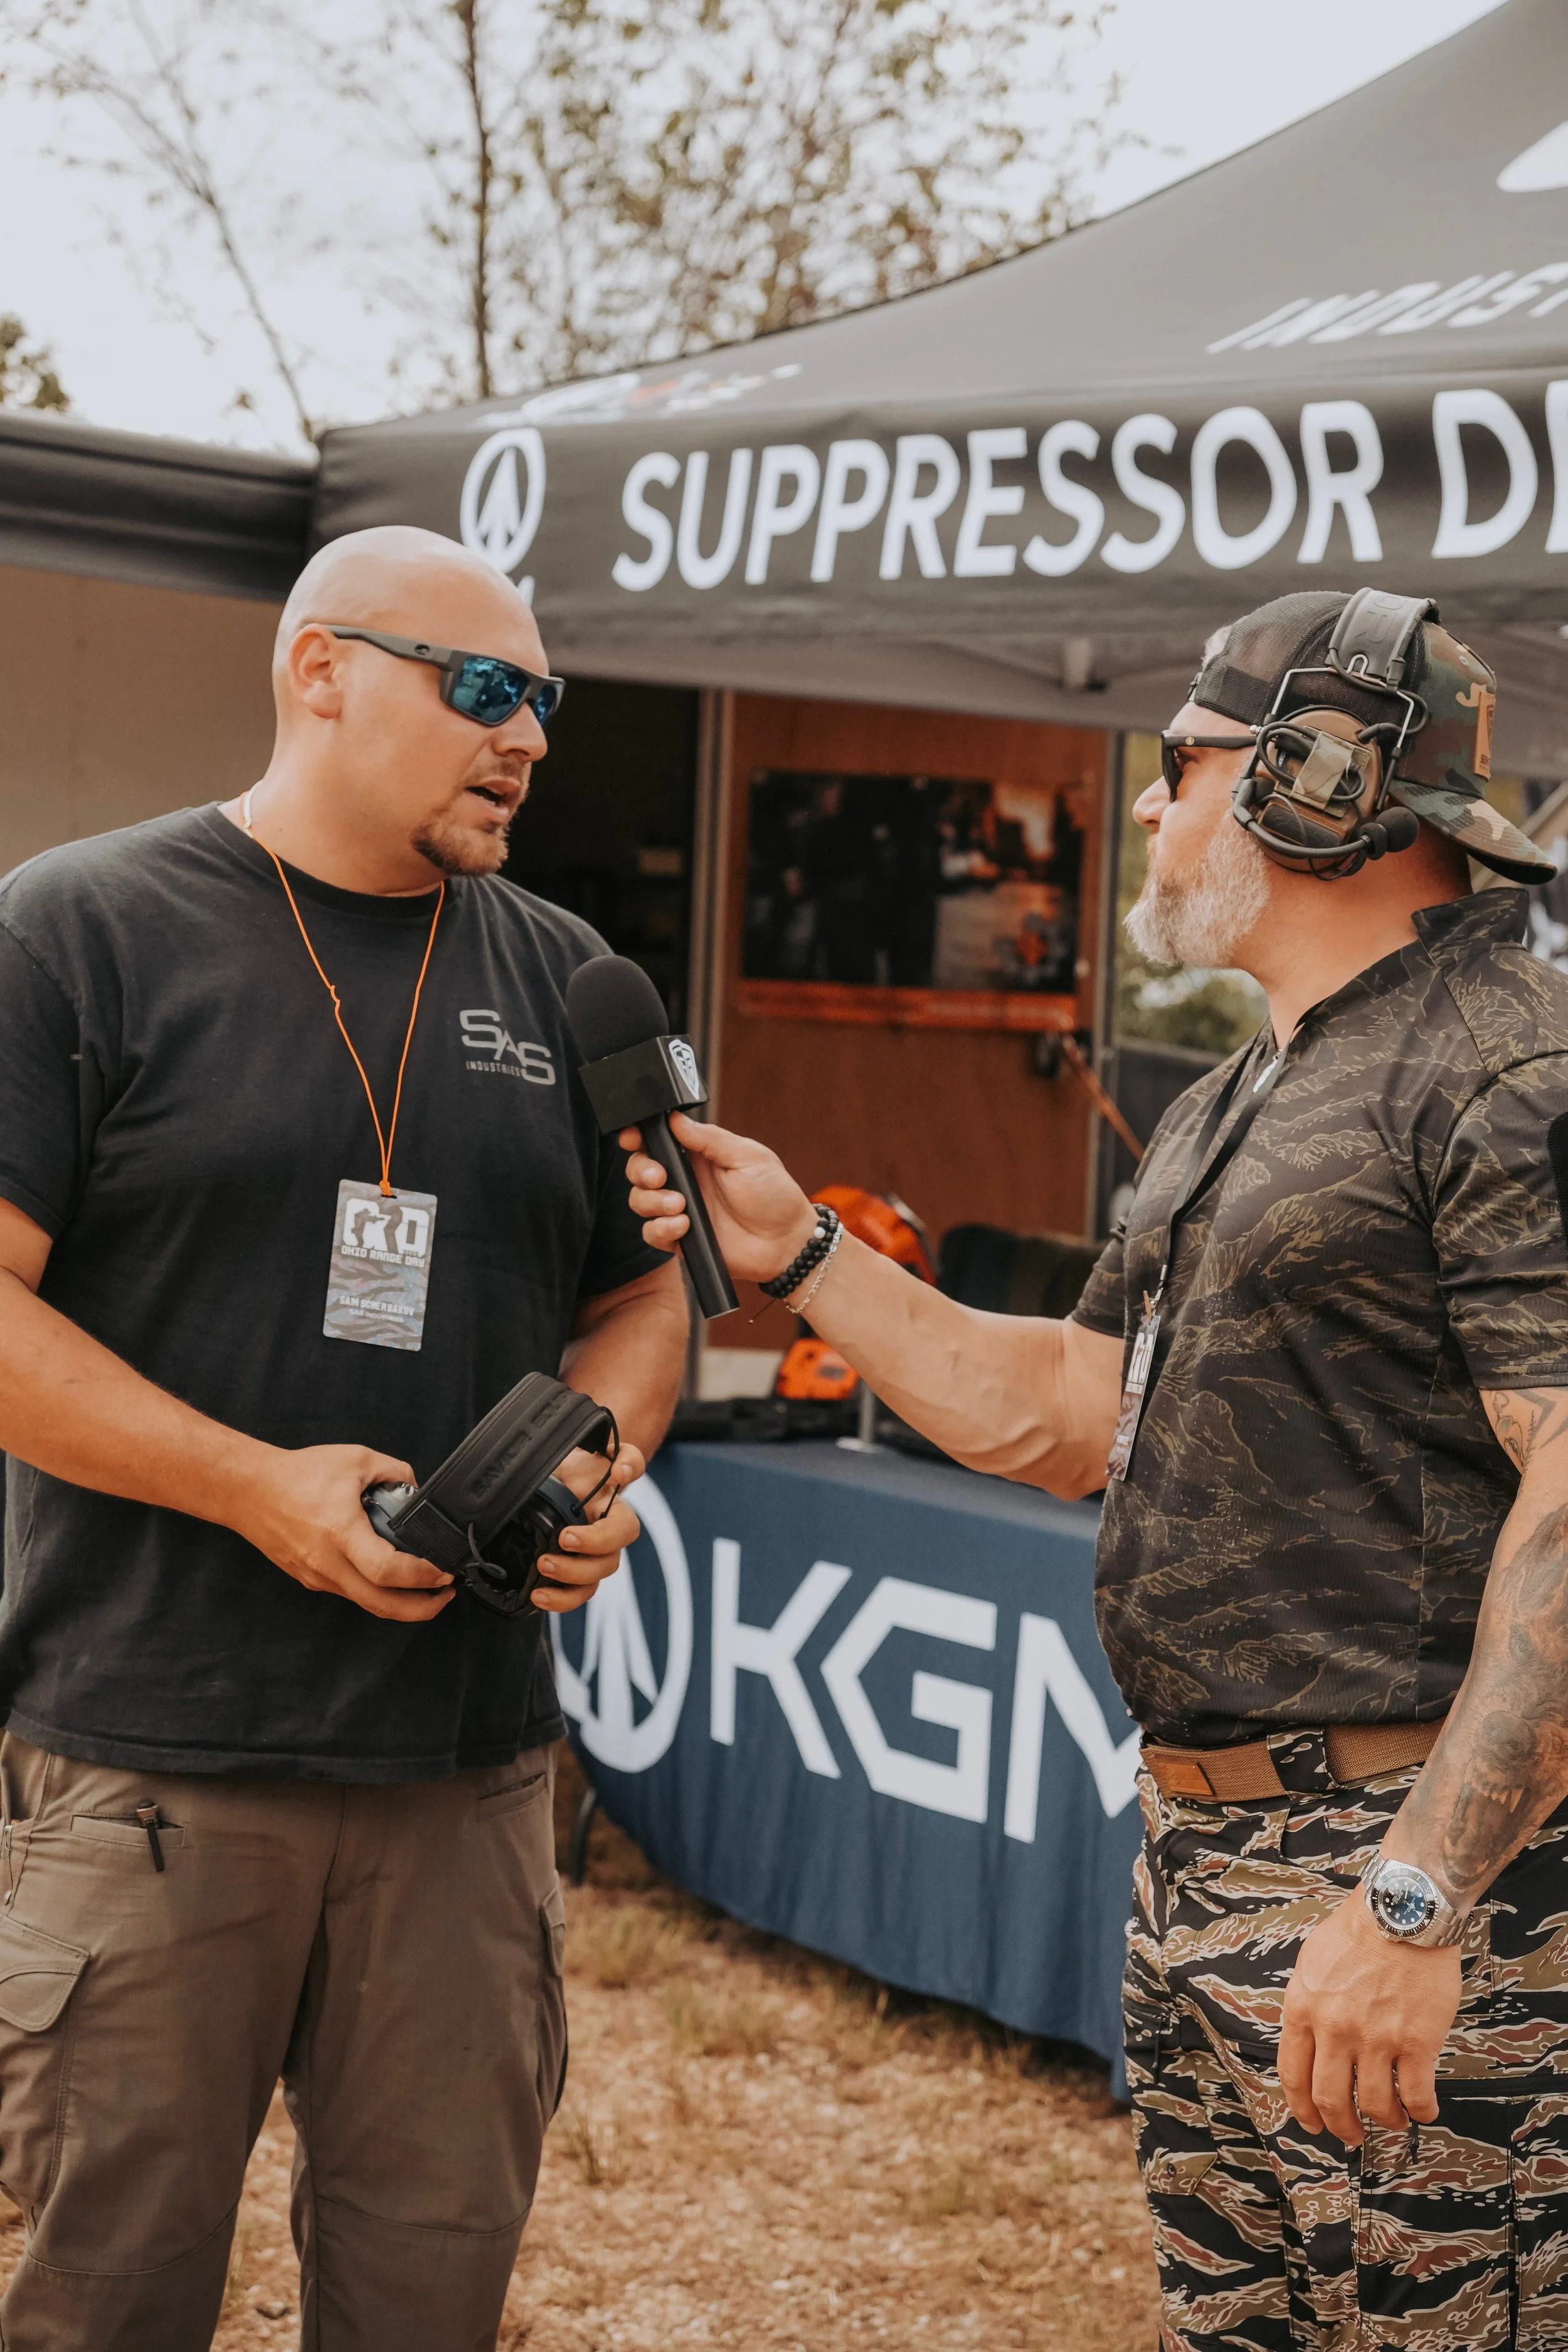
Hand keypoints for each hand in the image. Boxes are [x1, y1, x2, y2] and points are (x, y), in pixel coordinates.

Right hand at [233, 1443, 454, 1622]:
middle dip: (421, 1609)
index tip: (444, 1572)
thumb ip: (394, 1472)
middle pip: (381, 1605)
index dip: (422, 1577)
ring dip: (400, 1603)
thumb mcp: (356, 1459)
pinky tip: (387, 1577)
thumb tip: (415, 1490)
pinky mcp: (310, 1578)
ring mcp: (317, 1576)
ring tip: (424, 1589)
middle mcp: (327, 1562)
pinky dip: (374, 1591)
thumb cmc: (296, 1475)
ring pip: (366, 1602)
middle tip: (444, 1596)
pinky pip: (349, 1592)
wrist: (248, 1490)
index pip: (387, 1570)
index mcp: (340, 1532)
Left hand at [531, 1440, 644, 1615]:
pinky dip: (562, 1599)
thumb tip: (591, 1466)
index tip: (616, 1472)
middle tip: (562, 1538)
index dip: (630, 1467)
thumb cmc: (552, 1476)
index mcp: (607, 1481)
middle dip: (594, 1542)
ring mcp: (596, 1550)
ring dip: (575, 1574)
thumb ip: (574, 1452)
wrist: (541, 1500)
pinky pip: (580, 1593)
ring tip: (543, 1566)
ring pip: (602, 1571)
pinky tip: (539, 1595)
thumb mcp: (556, 1457)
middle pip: (620, 1537)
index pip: (632, 1464)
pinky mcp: (578, 1575)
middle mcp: (609, 1517)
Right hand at [621, 1113, 817, 1284]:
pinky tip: (682, 1226)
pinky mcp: (680, 1240)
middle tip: (658, 1176)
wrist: (786, 1242)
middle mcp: (684, 1182)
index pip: (657, 1141)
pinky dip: (661, 1229)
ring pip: (639, 1201)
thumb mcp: (748, 1156)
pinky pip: (652, 1233)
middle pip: (640, 1170)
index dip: (638, 1138)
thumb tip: (675, 1119)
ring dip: (652, 1201)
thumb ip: (709, 1138)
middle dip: (640, 1170)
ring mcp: (680, 1211)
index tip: (632, 1138)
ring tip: (680, 1206)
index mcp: (697, 1156)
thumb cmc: (774, 1195)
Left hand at [1277, 1889, 1460, 2145]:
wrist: (1402, 1910)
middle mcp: (1335, 2029)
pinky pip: (1415, 2094)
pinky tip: (1422, 2110)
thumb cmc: (1359, 1930)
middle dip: (1340, 2125)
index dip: (1302, 2107)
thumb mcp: (1312, 1962)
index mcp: (1304, 2008)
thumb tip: (1305, 2035)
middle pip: (1330, 2098)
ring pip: (1374, 2103)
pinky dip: (1419, 2111)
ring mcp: (1375, 2038)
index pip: (1293, 2074)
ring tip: (1391, 2120)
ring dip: (1384, 2120)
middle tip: (1351, 2135)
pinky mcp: (1416, 2041)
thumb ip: (1308, 2002)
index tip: (1311, 2123)